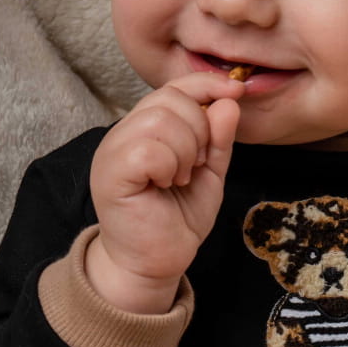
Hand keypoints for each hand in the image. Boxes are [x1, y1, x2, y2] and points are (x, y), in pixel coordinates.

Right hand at [87, 73, 245, 312]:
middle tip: (195, 166)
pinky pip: (148, 148)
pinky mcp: (110, 173)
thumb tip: (229, 101)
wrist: (156, 262)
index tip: (237, 92)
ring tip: (179, 178)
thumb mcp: (209, 173)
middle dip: (199, 131)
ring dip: (185, 152)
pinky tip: (165, 185)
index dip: (206, 84)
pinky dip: (168, 166)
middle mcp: (124, 132)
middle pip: (170, 99)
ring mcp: (113, 151)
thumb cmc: (176, 219)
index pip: (174, 86)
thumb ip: (219, 138)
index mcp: (145, 127)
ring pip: (160, 120)